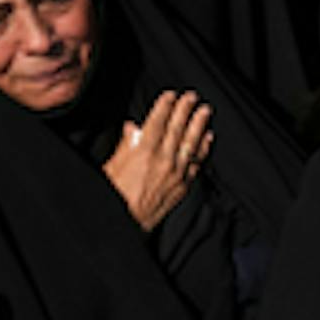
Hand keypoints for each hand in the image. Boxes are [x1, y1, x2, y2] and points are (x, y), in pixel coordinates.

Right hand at [102, 90, 212, 232]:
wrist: (125, 224)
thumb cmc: (113, 196)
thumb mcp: (111, 166)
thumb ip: (126, 145)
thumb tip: (132, 128)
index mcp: (143, 152)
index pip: (157, 122)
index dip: (165, 106)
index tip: (171, 95)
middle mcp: (163, 160)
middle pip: (177, 128)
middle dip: (185, 110)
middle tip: (192, 97)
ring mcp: (176, 173)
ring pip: (191, 143)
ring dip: (199, 125)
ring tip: (205, 111)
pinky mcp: (184, 186)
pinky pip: (197, 163)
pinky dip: (204, 148)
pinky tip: (208, 138)